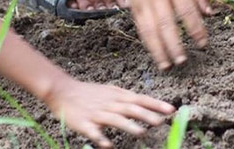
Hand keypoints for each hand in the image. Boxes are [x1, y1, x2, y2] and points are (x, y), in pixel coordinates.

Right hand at [45, 77, 173, 147]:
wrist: (62, 91)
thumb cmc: (89, 93)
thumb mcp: (109, 91)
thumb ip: (126, 98)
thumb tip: (146, 104)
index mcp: (116, 96)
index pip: (139, 99)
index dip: (155, 104)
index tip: (171, 110)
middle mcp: (109, 103)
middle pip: (129, 108)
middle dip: (145, 114)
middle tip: (160, 121)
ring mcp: (96, 113)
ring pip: (114, 119)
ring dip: (127, 125)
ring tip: (140, 132)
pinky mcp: (84, 123)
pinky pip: (93, 132)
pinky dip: (100, 138)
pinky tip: (108, 145)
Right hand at [125, 0, 210, 69]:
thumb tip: (209, 14)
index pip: (188, 10)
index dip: (196, 30)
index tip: (203, 43)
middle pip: (167, 23)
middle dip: (175, 45)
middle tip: (183, 61)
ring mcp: (145, 0)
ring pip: (151, 29)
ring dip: (159, 50)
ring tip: (168, 65)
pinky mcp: (134, 6)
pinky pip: (141, 28)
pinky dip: (148, 44)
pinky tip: (155, 54)